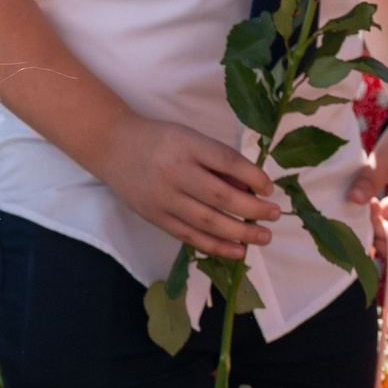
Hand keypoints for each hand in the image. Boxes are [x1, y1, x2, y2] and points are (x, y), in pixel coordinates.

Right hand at [84, 113, 279, 259]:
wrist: (113, 146)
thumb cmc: (159, 140)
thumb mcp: (189, 138)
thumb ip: (217, 161)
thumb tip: (251, 188)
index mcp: (186, 145)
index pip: (227, 161)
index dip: (253, 177)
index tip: (269, 188)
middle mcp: (175, 172)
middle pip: (221, 196)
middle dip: (253, 209)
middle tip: (275, 215)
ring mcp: (163, 197)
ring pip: (208, 221)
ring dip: (240, 232)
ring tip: (263, 236)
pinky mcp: (156, 217)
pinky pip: (190, 236)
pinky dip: (216, 246)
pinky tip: (238, 250)